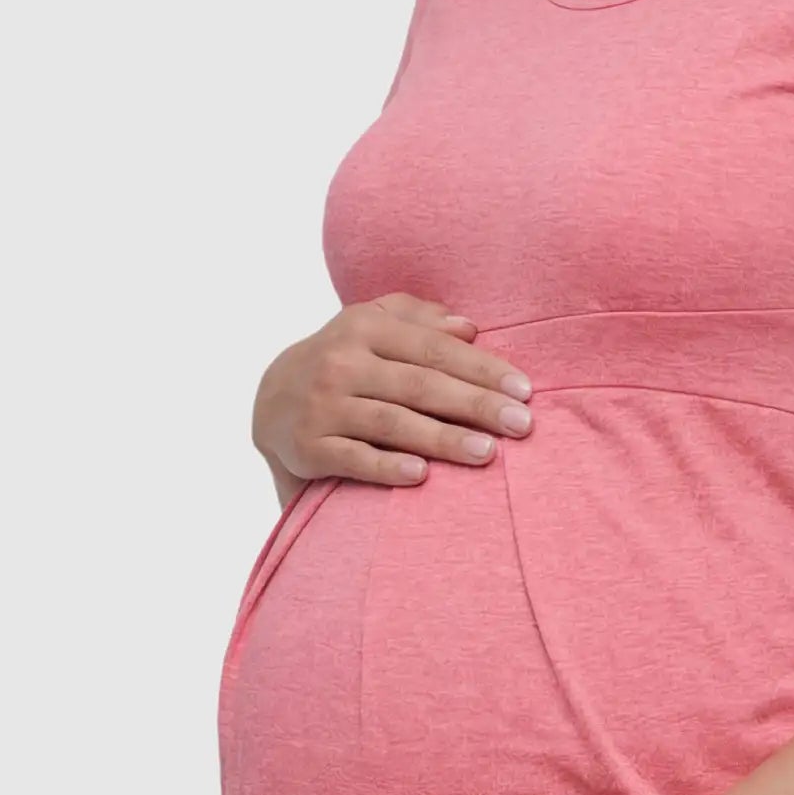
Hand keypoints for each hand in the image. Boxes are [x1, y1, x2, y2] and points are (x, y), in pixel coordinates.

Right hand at [252, 293, 535, 491]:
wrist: (268, 399)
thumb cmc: (342, 359)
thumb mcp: (372, 325)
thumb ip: (419, 319)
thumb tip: (470, 328)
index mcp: (365, 327)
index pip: (435, 349)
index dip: (483, 369)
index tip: (525, 391)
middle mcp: (341, 362)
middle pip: (420, 385)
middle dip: (476, 405)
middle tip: (521, 425)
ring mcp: (322, 406)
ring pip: (392, 423)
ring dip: (442, 439)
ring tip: (487, 453)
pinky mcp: (307, 446)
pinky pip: (353, 459)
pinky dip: (386, 467)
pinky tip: (422, 475)